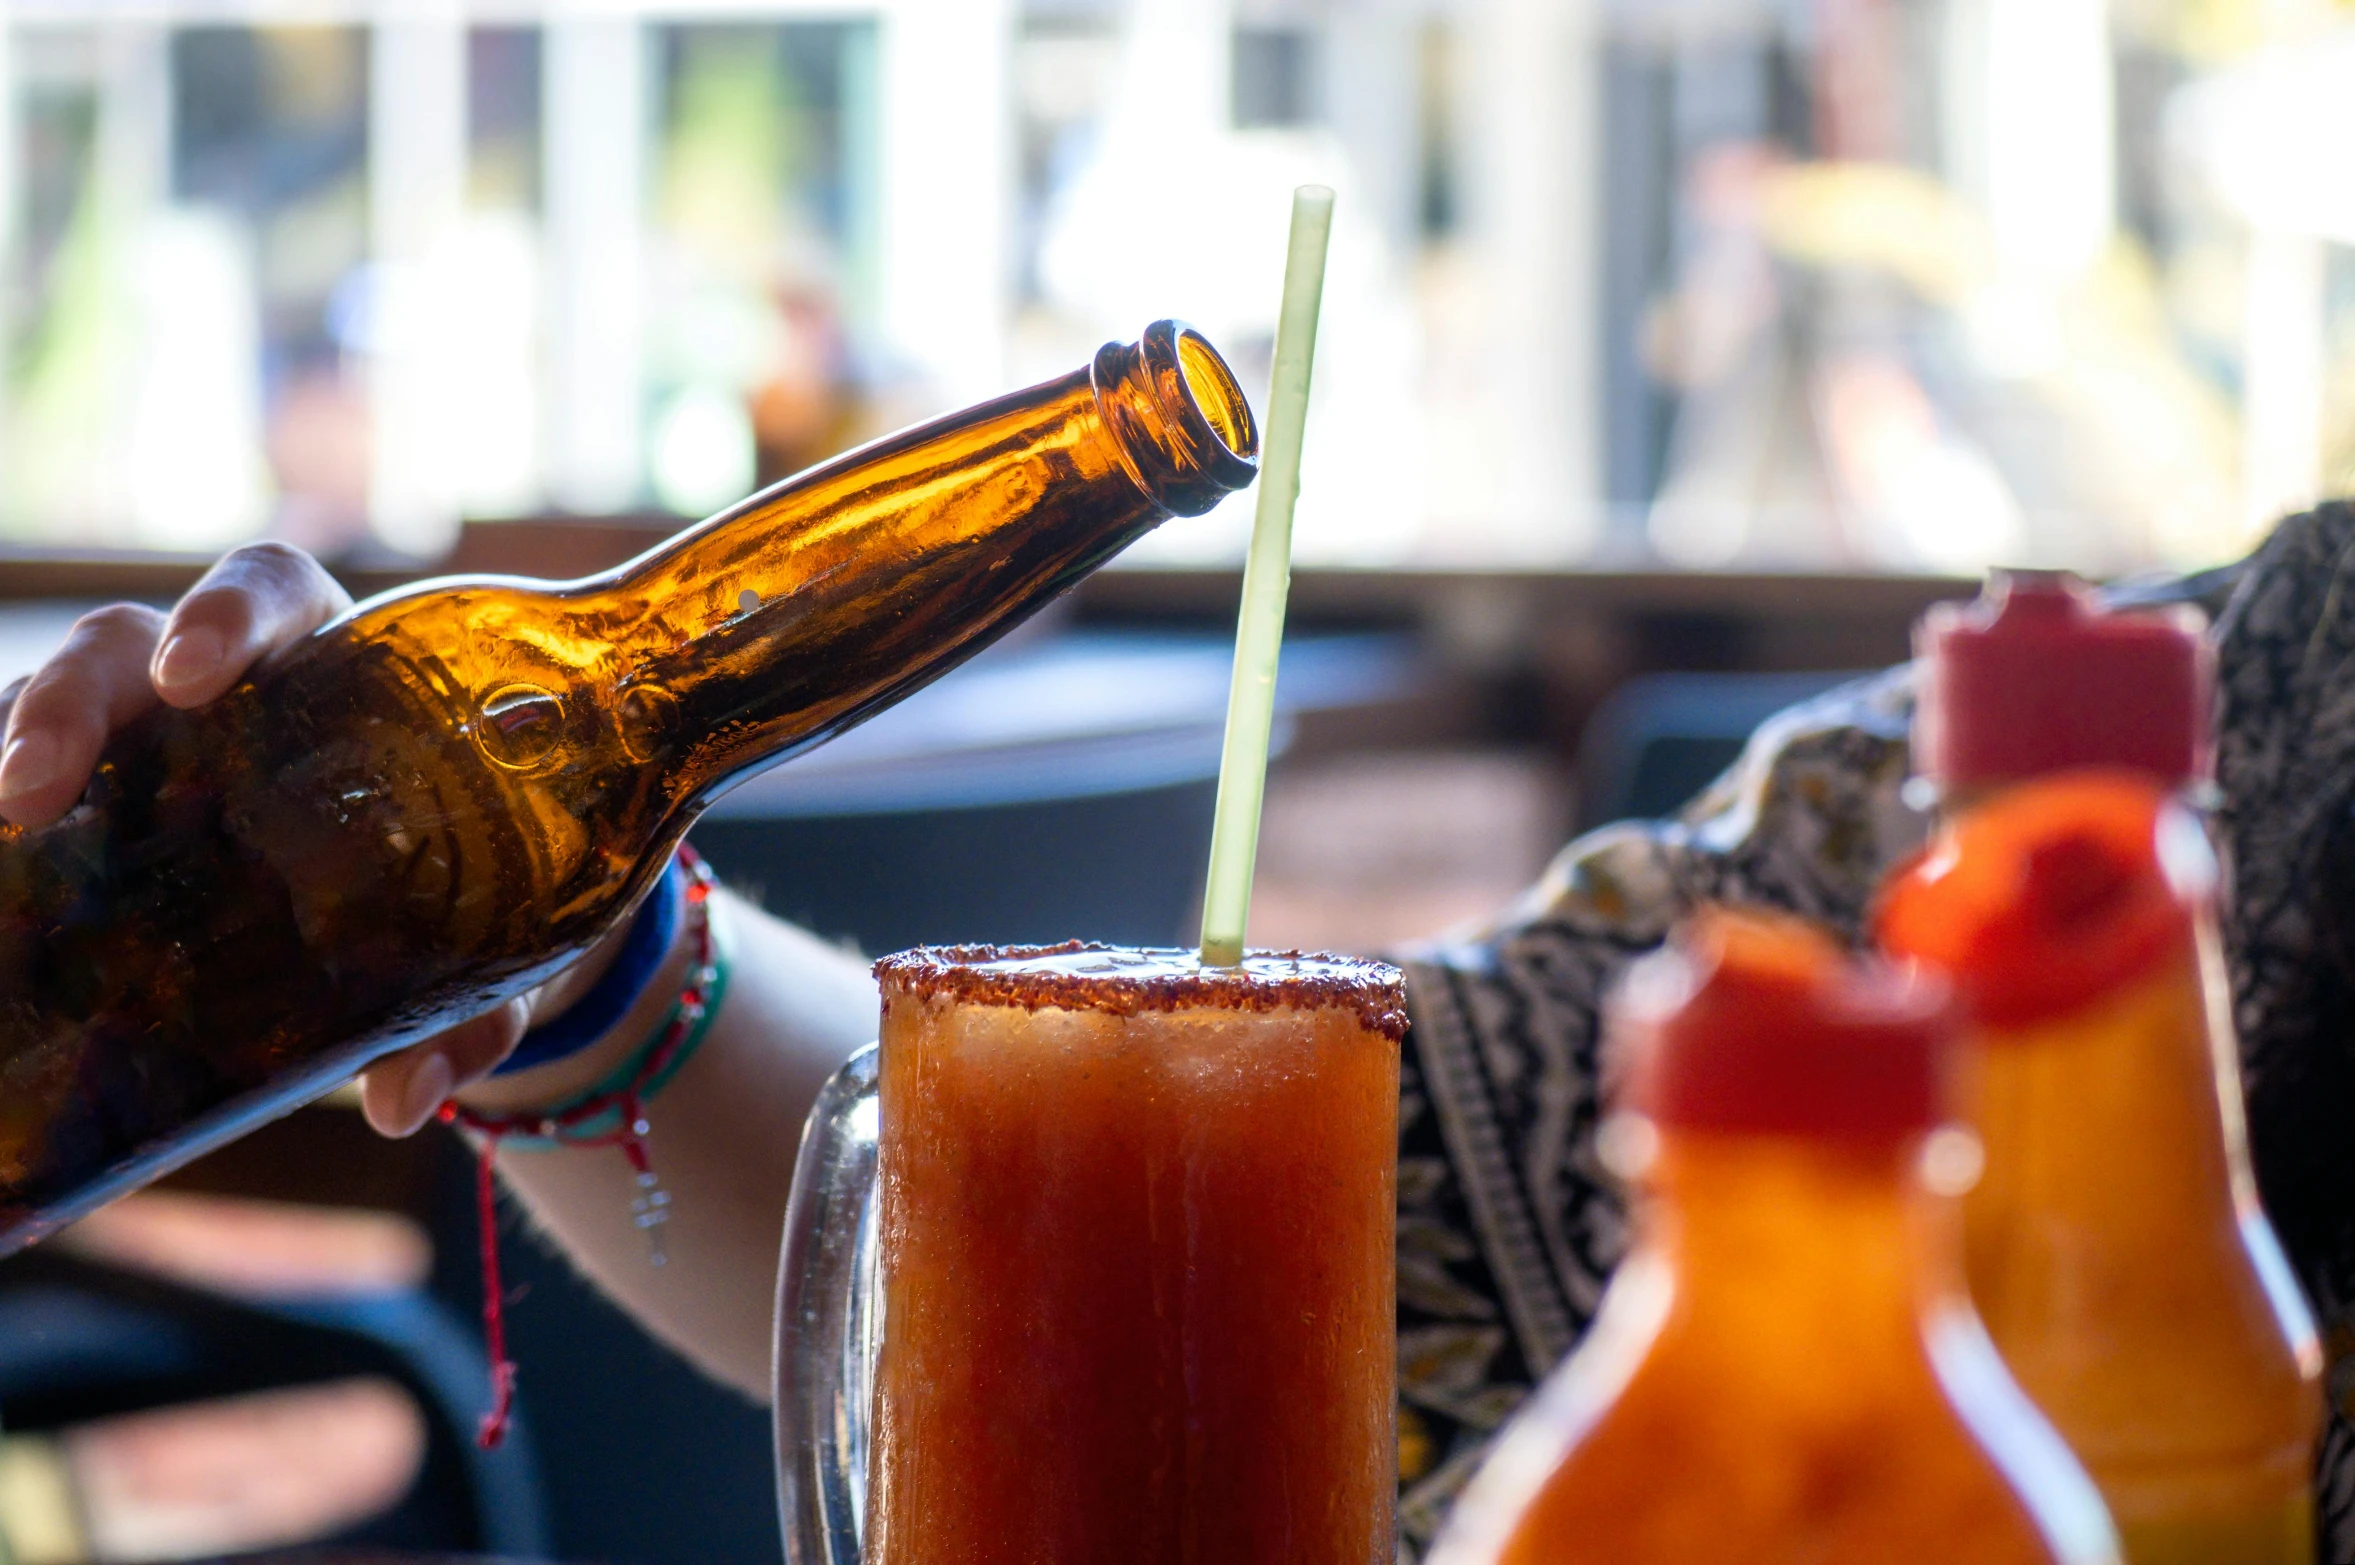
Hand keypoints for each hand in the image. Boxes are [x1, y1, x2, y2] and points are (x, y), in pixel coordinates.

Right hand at [0, 543, 611, 1138]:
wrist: (459, 932)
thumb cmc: (488, 887)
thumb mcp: (499, 947)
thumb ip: (474, 1012)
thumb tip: (404, 1100)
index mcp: (337, 666)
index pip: (268, 591)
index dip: (221, 614)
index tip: (195, 673)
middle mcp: (230, 687)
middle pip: (124, 646)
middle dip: (66, 701)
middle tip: (30, 787)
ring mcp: (152, 746)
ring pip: (52, 709)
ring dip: (9, 750)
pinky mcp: (105, 814)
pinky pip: (29, 796)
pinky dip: (0, 826)